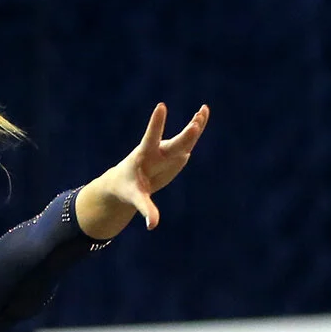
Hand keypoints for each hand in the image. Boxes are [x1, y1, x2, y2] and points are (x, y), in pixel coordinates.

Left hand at [92, 103, 210, 231]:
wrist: (127, 181)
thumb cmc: (128, 188)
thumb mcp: (135, 198)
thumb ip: (145, 209)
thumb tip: (152, 225)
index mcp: (145, 155)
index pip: (151, 137)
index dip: (156, 123)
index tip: (161, 106)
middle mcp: (158, 150)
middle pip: (174, 143)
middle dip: (186, 136)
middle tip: (196, 123)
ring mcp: (168, 152)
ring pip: (184, 139)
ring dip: (194, 125)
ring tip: (203, 109)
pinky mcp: (175, 156)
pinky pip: (187, 142)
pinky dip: (195, 131)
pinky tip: (201, 116)